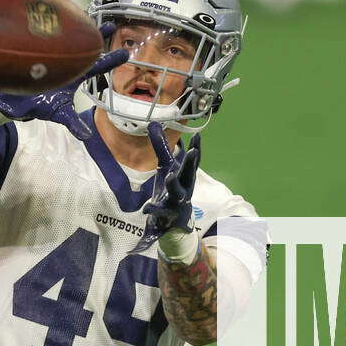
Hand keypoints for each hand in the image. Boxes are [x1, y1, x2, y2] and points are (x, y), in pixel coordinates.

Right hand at [0, 23, 126, 140]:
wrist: (10, 100)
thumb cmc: (36, 106)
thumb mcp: (57, 113)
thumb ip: (72, 122)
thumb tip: (87, 137)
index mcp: (75, 77)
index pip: (97, 67)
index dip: (111, 60)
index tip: (126, 53)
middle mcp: (67, 64)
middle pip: (86, 47)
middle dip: (99, 35)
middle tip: (113, 24)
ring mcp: (52, 56)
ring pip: (69, 36)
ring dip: (79, 24)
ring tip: (89, 11)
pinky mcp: (36, 50)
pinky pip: (46, 33)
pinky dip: (52, 23)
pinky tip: (55, 8)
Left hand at [129, 122, 201, 253]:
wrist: (174, 222)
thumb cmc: (172, 190)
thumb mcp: (167, 168)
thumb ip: (162, 148)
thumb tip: (154, 124)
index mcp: (186, 176)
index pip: (192, 161)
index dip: (196, 148)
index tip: (198, 135)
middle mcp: (185, 187)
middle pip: (189, 173)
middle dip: (190, 162)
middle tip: (192, 152)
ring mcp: (177, 202)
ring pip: (177, 192)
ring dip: (174, 183)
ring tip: (169, 175)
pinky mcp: (167, 215)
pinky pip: (159, 212)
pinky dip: (153, 210)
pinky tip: (146, 209)